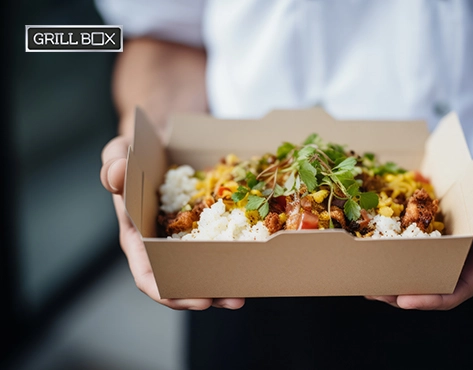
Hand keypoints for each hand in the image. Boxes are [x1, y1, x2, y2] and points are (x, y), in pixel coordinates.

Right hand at [100, 135, 244, 309]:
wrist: (159, 134)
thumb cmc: (134, 150)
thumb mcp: (118, 154)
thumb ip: (113, 166)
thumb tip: (115, 174)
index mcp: (137, 235)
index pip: (148, 274)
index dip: (169, 292)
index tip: (196, 300)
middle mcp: (162, 240)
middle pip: (182, 278)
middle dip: (206, 293)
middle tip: (233, 300)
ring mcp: (186, 232)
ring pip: (204, 265)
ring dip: (224, 281)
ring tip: (246, 290)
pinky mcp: (207, 219)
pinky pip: (220, 239)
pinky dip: (235, 250)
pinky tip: (252, 255)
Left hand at [366, 177, 472, 309]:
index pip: (456, 291)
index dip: (430, 299)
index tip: (405, 300)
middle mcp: (463, 264)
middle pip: (429, 287)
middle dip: (399, 293)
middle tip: (371, 291)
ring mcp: (451, 254)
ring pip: (419, 272)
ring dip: (393, 277)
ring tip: (365, 278)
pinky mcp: (442, 239)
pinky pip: (418, 249)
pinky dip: (398, 251)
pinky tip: (376, 247)